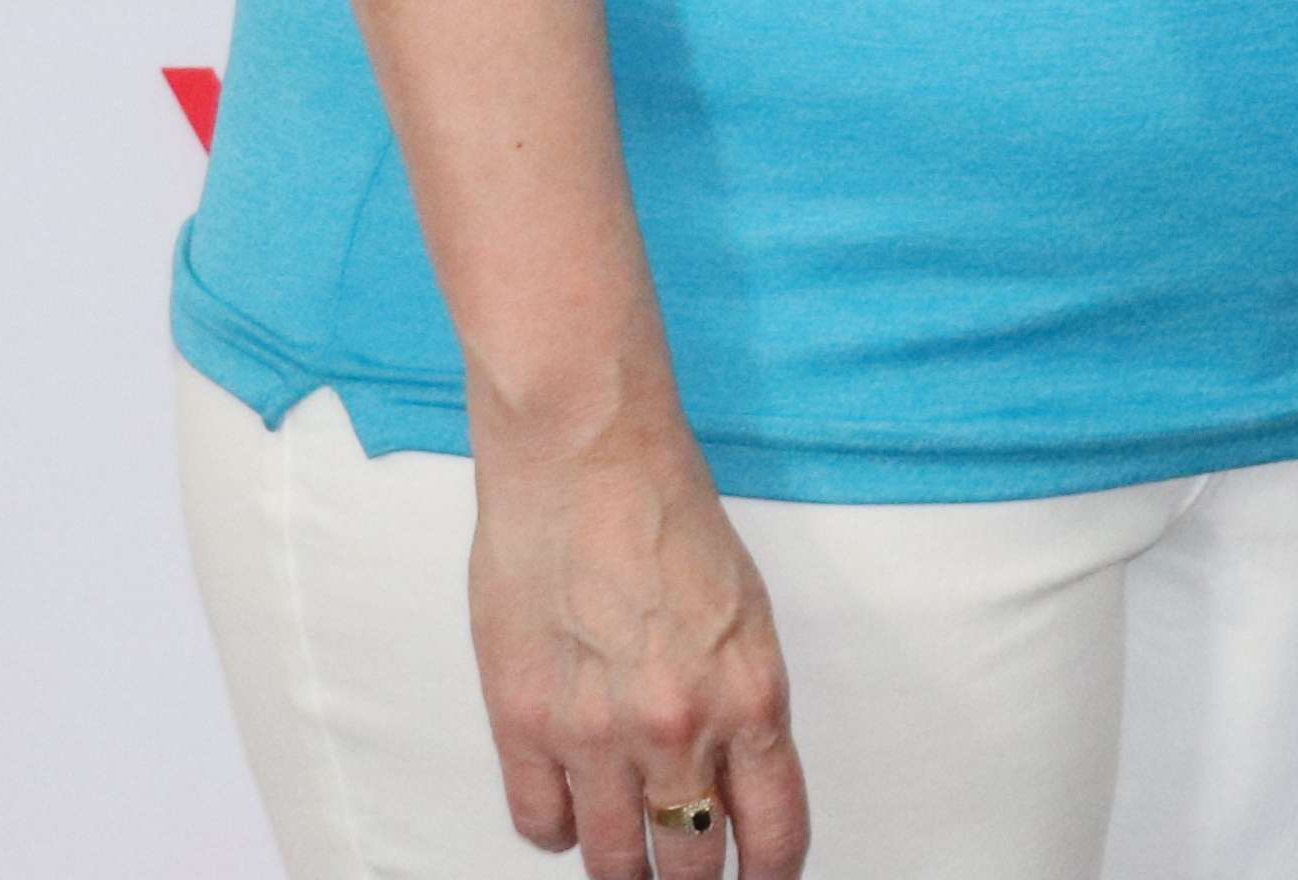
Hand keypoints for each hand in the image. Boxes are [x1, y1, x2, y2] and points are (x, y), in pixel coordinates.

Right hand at [464, 416, 808, 875]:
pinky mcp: (523, 725)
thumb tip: (729, 769)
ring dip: (624, 867)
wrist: (585, 459)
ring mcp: (595, 735)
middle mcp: (679, 730)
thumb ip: (738, 699)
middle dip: (692, 877)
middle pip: (690, 858)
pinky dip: (556, 830)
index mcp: (751, 696)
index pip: (773, 830)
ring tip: (627, 861)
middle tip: (685, 874)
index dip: (768, 873)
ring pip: (612, 858)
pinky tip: (567, 812)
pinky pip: (540, 825)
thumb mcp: (744, 614)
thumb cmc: (667, 515)